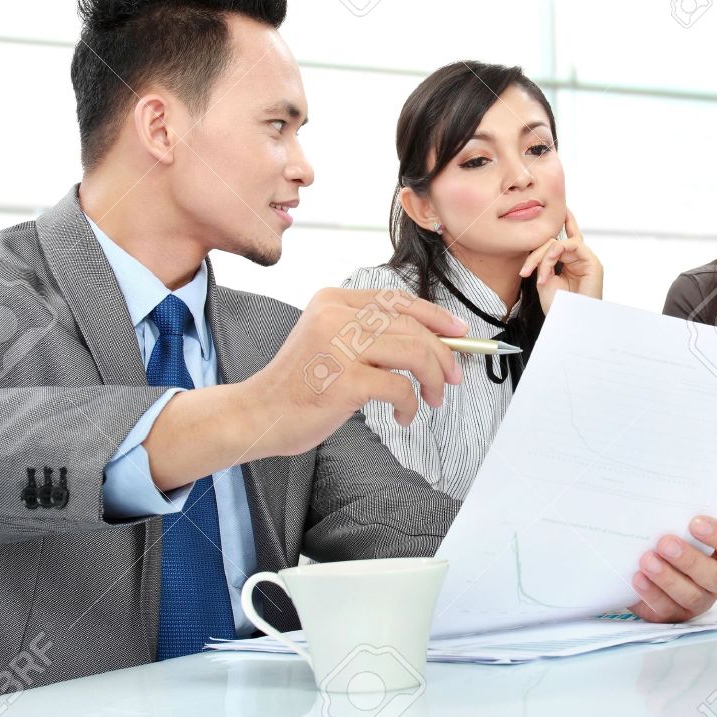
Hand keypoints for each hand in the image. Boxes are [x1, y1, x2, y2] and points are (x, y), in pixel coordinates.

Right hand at [148, 288, 468, 489]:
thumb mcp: (330, 342)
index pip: (397, 300)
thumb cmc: (299, 385)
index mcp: (333, 300)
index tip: (459, 333)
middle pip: (411, 327)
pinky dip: (410, 405)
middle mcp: (335, 316)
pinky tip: (404, 416)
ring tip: (432, 399)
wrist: (257, 414)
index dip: (435, 316)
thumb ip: (372, 334)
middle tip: (452, 378)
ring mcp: (338, 346)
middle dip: (442, 354)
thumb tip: (433, 341)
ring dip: (432, 380)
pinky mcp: (344, 380)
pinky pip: (399, 387)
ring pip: (413, 352)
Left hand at [519, 209, 602, 311]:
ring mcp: (585, 261)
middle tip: (526, 271)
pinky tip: (551, 258)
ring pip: (561, 243)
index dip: (542, 244)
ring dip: (547, 255)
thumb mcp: (544, 279)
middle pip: (555, 243)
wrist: (568, 321)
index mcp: (568, 265)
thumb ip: (544, 260)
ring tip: (542, 274)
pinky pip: (574, 244)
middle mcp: (577, 261)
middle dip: (537, 254)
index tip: (525, 269)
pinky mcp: (592, 262)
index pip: (556, 244)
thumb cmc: (558, 306)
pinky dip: (559, 248)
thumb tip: (545, 244)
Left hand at [628, 515, 716, 622]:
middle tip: (665, 543)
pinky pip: (666, 609)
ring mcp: (697, 599)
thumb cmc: (679, 536)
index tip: (695, 522)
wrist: (644, 561)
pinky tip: (639, 578)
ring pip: (691, 596)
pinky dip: (652, 594)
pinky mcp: (674, 614)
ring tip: (647, 560)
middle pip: (713, 575)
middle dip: (690, 560)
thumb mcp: (697, 516)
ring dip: (668, 578)